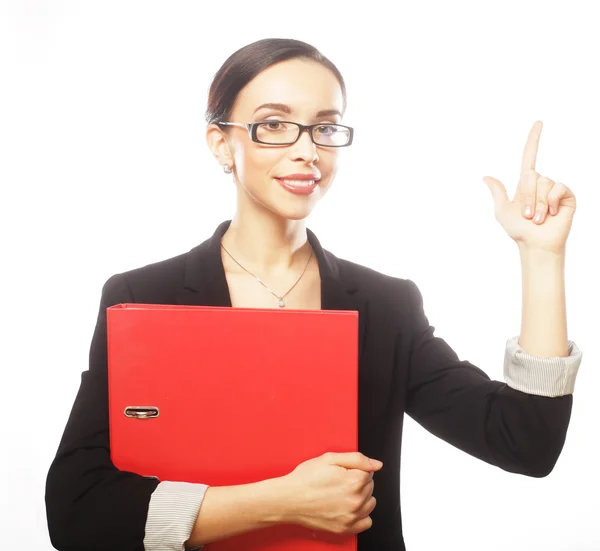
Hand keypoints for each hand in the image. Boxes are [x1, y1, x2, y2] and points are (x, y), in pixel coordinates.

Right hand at [279, 451, 382, 534]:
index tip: (343, 471)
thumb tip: (376, 464)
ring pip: (370, 503)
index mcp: (354, 481)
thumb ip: (357, 459)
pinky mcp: (345, 528)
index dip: (355, 469)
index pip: (369, 472)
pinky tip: (347, 507)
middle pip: (370, 487)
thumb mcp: (330, 458)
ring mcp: (351, 516)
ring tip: (342, 492)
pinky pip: (366, 522)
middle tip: (339, 480)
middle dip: (358, 481)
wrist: (289, 499)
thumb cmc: (305, 479)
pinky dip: (360, 514)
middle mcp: (356, 501)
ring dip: (361, 497)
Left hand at [483, 121, 576, 254]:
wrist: (535, 244)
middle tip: (527, 215)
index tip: (539, 122)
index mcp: (525, 185)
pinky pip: (557, 188)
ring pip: (543, 183)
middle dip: (526, 197)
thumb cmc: (518, 231)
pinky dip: (551, 202)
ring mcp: (554, 189)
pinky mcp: (566, 195)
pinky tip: (552, 214)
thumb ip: (497, 192)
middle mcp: (541, 184)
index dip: (534, 140)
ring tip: (538, 218)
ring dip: (538, 204)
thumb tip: (485, 176)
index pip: (529, 157)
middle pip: (531, 175)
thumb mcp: (502, 211)